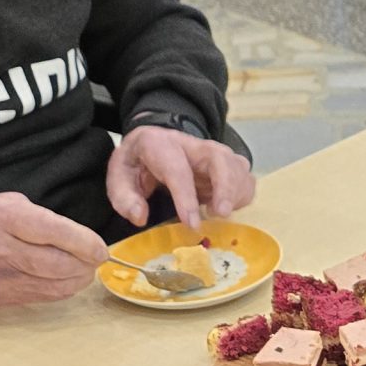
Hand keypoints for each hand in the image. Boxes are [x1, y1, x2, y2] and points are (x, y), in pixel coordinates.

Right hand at [0, 193, 109, 316]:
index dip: (84, 241)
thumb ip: (31, 213)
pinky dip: (63, 290)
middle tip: (96, 258)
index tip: (100, 247)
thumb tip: (69, 231)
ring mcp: (0, 276)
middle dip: (87, 262)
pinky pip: (44, 296)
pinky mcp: (2, 297)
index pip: (53, 230)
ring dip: (79, 278)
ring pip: (55, 283)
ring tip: (85, 269)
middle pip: (59, 261)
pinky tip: (69, 281)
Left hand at [106, 126, 254, 230]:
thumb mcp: (119, 177)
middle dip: (225, 188)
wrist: (153, 141)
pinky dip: (241, 197)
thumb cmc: (138, 163)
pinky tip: (224, 208)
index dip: (186, 198)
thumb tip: (140, 217)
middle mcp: (192, 145)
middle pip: (219, 158)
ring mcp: (214, 153)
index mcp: (160, 145)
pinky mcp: (227, 164)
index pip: (178, 170)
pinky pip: (245, 179)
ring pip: (237, 167)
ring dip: (234, 194)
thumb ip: (125, 198)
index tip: (192, 224)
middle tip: (220, 214)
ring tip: (217, 213)